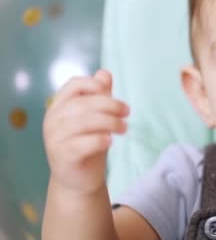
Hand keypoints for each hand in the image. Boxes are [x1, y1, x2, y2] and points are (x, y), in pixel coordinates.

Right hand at [43, 69, 128, 194]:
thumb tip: (104, 73)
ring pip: (85, 122)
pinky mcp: (62, 156)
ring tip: (124, 128)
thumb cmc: (88, 143)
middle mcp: (53, 120)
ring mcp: (55, 138)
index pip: (74, 84)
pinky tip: (110, 142)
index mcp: (59, 106)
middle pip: (83, 103)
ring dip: (110, 122)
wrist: (78, 179)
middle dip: (110, 105)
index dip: (95, 85)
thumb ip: (99, 96)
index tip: (112, 94)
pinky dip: (100, 140)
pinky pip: (83, 144)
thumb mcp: (96, 117)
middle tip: (127, 112)